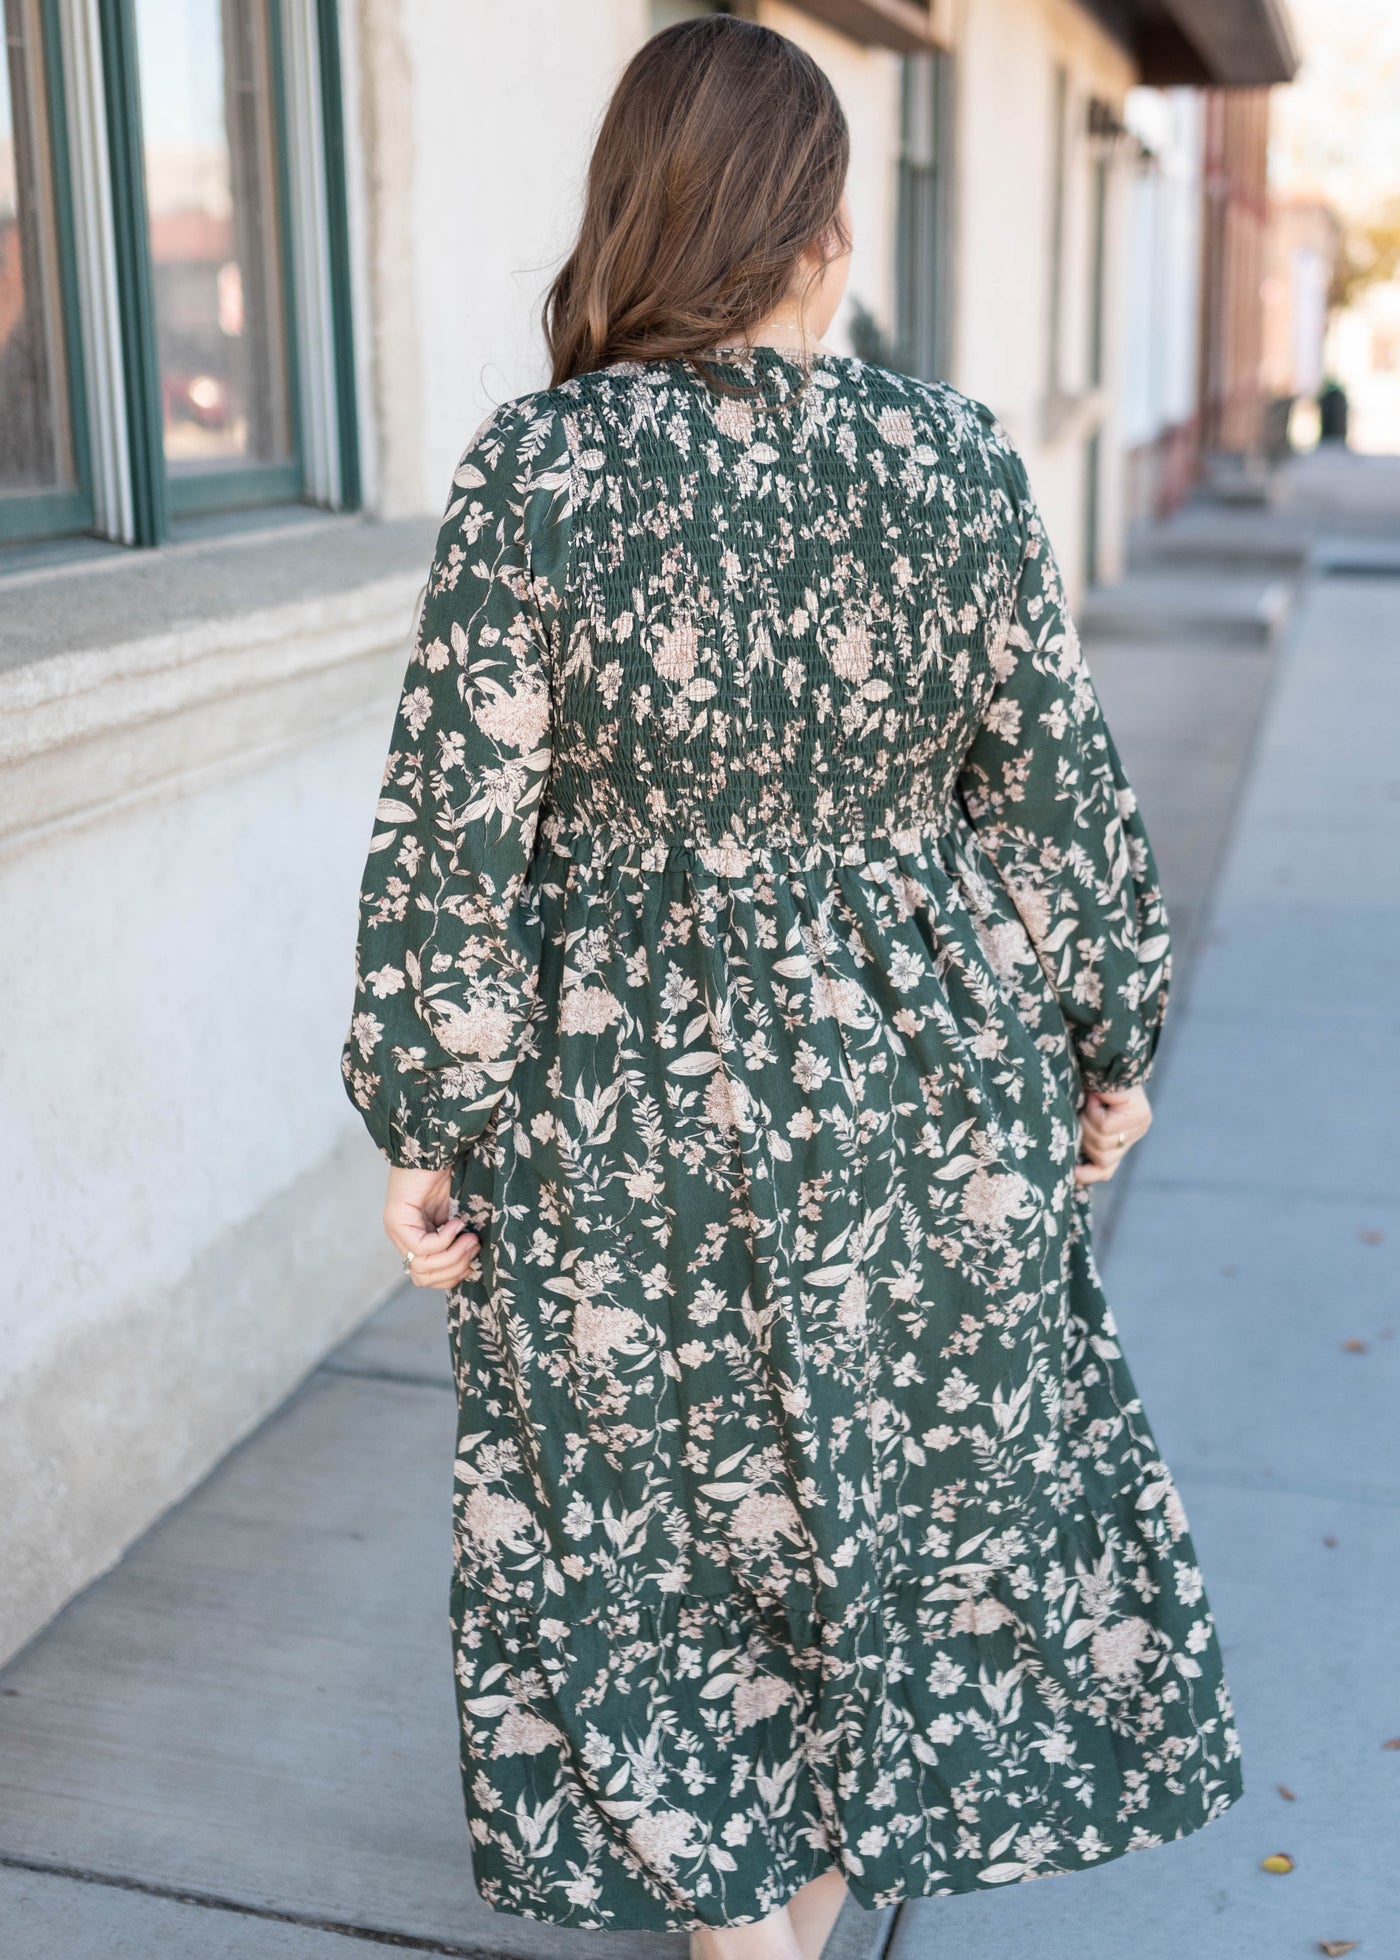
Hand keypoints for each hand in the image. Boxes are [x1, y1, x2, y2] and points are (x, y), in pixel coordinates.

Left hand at [383, 1165, 480, 1287]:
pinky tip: (457, 1223)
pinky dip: (445, 1239)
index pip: (426, 1278)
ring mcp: (396, 1230)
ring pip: (422, 1266)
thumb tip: (472, 1266)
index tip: (473, 1259)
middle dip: (455, 1269)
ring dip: (453, 1256)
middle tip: (475, 1247)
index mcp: (413, 1241)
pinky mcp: (396, 1219)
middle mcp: (400, 1239)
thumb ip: (457, 1241)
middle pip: (424, 1277)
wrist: (434, 1147)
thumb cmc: (447, 1176)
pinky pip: (423, 1246)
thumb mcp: (456, 1217)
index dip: (452, 1276)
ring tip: (470, 1238)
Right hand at [1074, 1084, 1151, 1185]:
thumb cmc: (1082, 1084)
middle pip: (1102, 1157)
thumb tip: (1071, 1170)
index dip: (1088, 1173)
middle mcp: (1136, 1132)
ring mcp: (1141, 1124)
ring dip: (1086, 1122)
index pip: (1107, 1169)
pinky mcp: (1140, 1115)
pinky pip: (1106, 1127)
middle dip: (1083, 1135)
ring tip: (1088, 1102)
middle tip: (1080, 1111)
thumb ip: (1084, 1137)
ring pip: (1102, 1143)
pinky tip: (1096, 1097)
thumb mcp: (1081, 1117)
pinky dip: (1093, 1112)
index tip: (1071, 1175)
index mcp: (1123, 1135)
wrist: (1098, 1055)